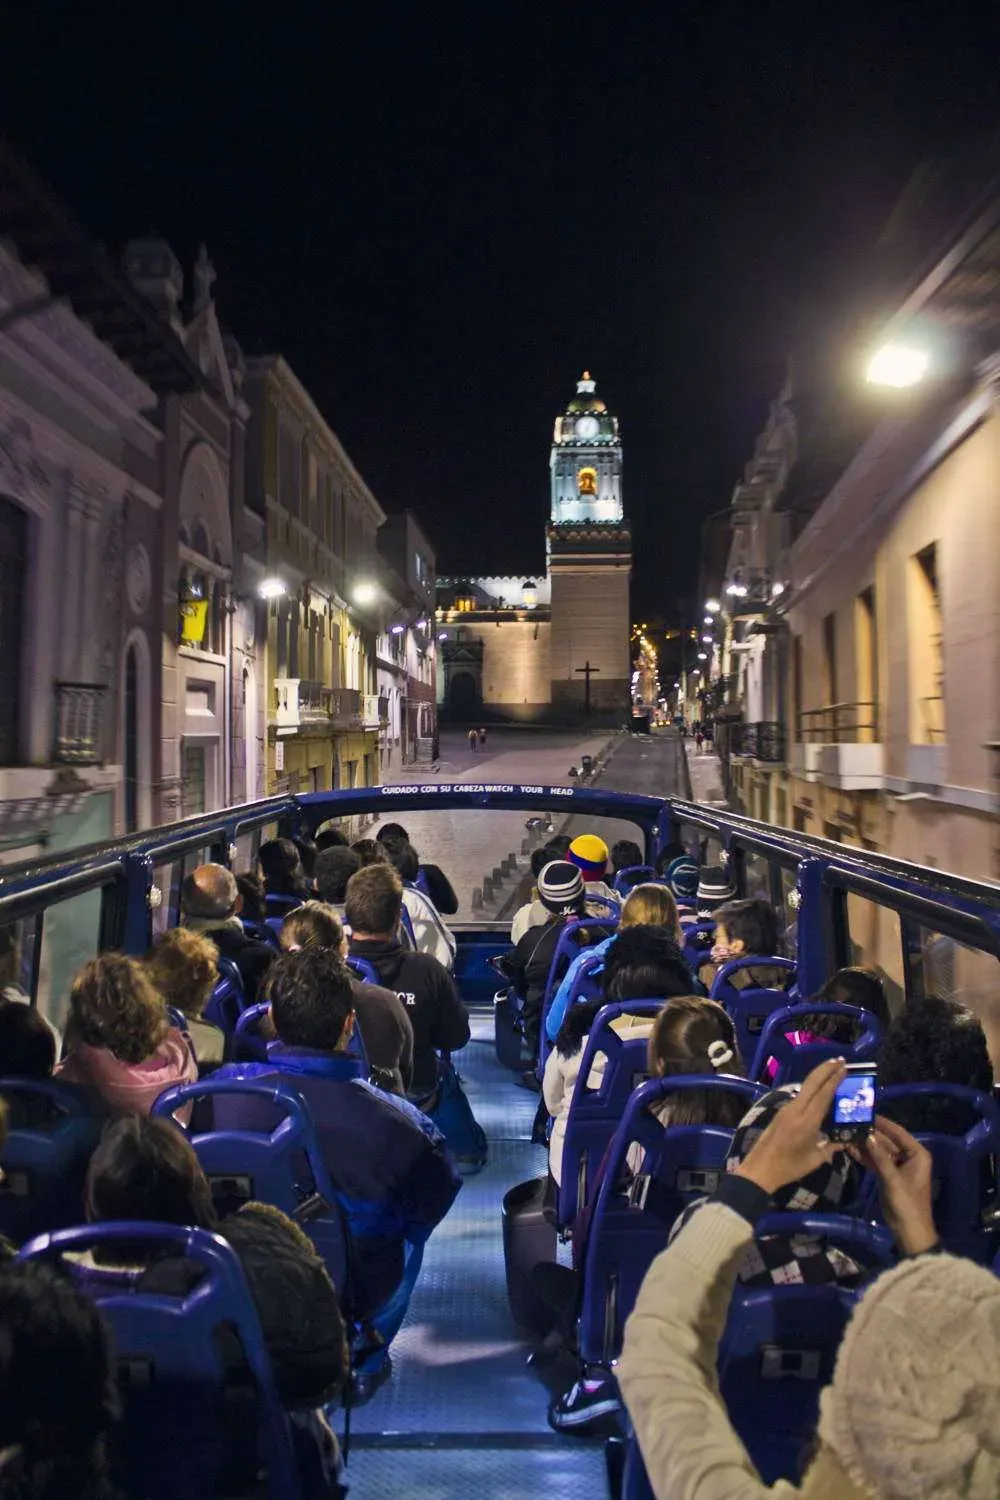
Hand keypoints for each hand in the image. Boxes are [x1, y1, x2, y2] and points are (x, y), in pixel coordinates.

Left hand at [735, 1058, 845, 1195]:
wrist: (760, 1169)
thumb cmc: (789, 1167)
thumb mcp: (815, 1159)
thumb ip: (832, 1147)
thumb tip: (845, 1140)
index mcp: (806, 1121)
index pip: (823, 1094)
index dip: (834, 1079)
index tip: (844, 1068)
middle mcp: (795, 1110)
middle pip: (812, 1083)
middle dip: (826, 1069)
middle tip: (840, 1060)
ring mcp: (786, 1110)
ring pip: (804, 1087)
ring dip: (818, 1076)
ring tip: (832, 1069)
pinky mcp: (781, 1113)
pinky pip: (800, 1096)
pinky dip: (811, 1088)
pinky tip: (819, 1089)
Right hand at [849, 1116, 936, 1255]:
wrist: (909, 1230)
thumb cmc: (907, 1204)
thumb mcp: (893, 1180)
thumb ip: (880, 1157)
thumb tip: (867, 1136)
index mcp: (917, 1155)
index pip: (898, 1133)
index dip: (883, 1123)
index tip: (866, 1112)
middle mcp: (908, 1157)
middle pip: (886, 1140)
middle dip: (870, 1133)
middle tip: (851, 1122)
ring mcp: (897, 1166)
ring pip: (879, 1150)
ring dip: (864, 1144)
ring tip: (846, 1133)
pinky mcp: (887, 1175)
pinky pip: (875, 1161)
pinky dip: (864, 1156)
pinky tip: (850, 1148)